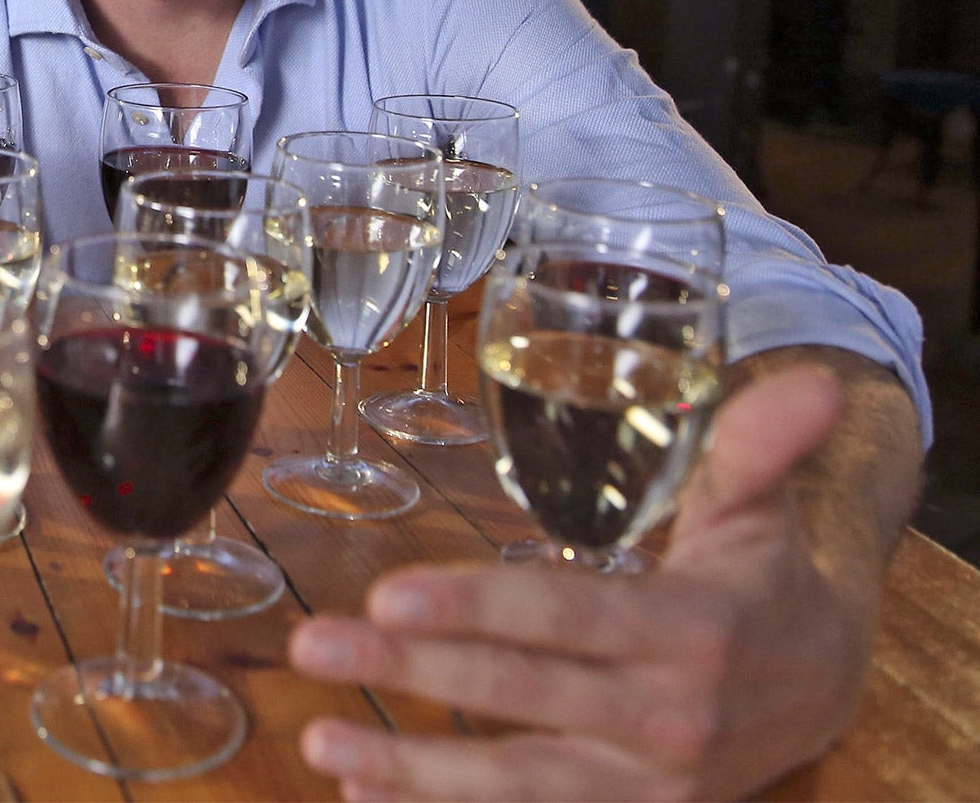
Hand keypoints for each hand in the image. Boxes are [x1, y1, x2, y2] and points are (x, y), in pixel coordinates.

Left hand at [289, 367, 870, 800]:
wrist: (825, 685)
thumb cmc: (764, 578)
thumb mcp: (757, 507)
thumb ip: (756, 444)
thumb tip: (812, 380)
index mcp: (690, 632)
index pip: (567, 618)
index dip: (478, 611)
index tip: (390, 597)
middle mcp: (667, 718)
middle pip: (520, 695)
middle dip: (411, 671)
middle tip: (316, 643)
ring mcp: (646, 785)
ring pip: (519, 783)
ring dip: (413, 771)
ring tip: (322, 742)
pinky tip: (363, 792)